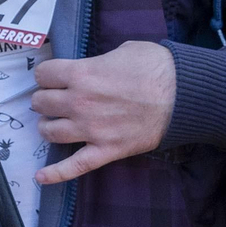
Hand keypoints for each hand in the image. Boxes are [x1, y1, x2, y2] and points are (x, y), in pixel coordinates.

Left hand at [30, 41, 175, 184]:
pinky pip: (74, 166)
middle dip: (45, 99)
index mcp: (81, 74)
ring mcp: (91, 129)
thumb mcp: (123, 49)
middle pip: (41, 103)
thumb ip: (99, 60)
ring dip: (48, 126)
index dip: (47, 74)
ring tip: (54, 123)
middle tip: (54, 99)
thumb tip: (93, 66)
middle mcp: (79, 103)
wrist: (184, 95)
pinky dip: (55, 173)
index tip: (53, 77)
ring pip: (50, 132)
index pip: (43, 74)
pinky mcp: (106, 150)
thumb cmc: (156, 67)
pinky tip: (41, 177)